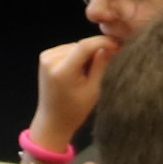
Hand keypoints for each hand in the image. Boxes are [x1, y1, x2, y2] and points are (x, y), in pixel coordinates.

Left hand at [28, 31, 117, 154]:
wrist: (53, 121)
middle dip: (94, 52)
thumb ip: (101, 65)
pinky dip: (75, 56)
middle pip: (80, 46)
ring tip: (87, 73)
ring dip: (84, 55)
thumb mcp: (93, 90)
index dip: (102, 42)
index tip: (117, 44)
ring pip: (74, 46)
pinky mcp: (45, 57)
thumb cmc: (74, 111)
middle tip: (103, 67)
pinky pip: (67, 50)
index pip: (84, 46)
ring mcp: (45, 57)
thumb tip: (111, 46)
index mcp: (62, 71)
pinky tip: (77, 71)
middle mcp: (50, 60)